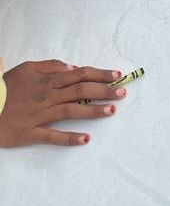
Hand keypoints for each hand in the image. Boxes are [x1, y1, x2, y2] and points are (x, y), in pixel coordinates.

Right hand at [0, 60, 123, 146]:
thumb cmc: (6, 86)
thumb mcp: (26, 68)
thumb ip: (50, 66)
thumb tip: (71, 67)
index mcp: (48, 81)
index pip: (80, 75)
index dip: (100, 74)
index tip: (117, 76)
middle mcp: (48, 96)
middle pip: (81, 91)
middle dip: (104, 91)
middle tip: (123, 92)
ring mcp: (40, 115)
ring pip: (71, 111)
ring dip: (93, 111)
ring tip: (112, 111)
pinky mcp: (30, 133)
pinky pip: (52, 136)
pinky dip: (69, 138)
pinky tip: (85, 139)